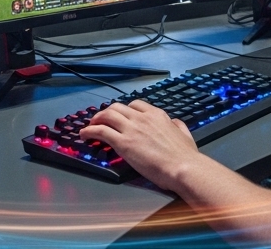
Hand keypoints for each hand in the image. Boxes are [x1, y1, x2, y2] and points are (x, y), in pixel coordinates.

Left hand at [81, 100, 201, 191]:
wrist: (182, 166)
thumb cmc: (185, 156)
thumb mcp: (185, 134)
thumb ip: (177, 126)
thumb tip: (175, 123)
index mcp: (157, 115)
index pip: (135, 105)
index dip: (125, 110)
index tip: (120, 116)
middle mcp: (142, 118)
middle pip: (118, 107)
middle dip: (107, 112)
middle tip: (101, 120)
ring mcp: (131, 128)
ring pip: (107, 115)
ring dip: (96, 119)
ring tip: (90, 126)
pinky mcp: (123, 142)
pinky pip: (100, 131)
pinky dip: (89, 131)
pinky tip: (84, 135)